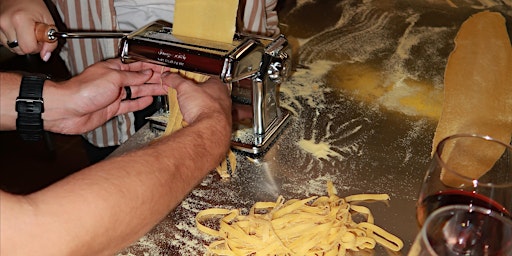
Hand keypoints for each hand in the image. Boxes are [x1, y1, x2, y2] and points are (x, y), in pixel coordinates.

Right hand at [0, 0, 56, 59]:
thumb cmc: (33, 4)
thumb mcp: (48, 21)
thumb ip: (51, 41)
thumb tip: (45, 56)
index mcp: (20, 20)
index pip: (28, 48)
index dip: (37, 46)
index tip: (39, 39)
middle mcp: (5, 23)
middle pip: (19, 50)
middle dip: (29, 46)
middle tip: (33, 34)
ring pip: (12, 48)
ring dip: (21, 43)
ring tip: (25, 31)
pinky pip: (5, 43)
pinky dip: (13, 40)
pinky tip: (18, 31)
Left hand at [43, 59, 168, 133]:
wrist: (67, 110)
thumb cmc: (82, 90)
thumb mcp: (113, 78)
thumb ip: (132, 77)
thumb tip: (145, 73)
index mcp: (114, 68)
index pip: (137, 65)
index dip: (152, 66)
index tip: (164, 67)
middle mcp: (114, 81)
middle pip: (139, 78)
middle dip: (155, 78)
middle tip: (169, 78)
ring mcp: (114, 95)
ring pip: (137, 91)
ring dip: (151, 89)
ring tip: (164, 88)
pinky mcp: (112, 108)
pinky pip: (130, 104)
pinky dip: (140, 102)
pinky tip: (149, 100)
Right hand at [161, 72, 231, 128]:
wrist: (209, 130)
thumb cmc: (204, 108)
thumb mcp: (184, 87)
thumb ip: (175, 80)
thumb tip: (168, 76)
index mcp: (217, 85)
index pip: (203, 76)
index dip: (191, 78)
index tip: (183, 80)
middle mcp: (223, 98)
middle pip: (204, 92)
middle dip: (192, 94)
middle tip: (183, 95)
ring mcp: (221, 112)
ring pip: (205, 106)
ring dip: (195, 107)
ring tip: (186, 108)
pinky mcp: (217, 124)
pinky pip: (205, 118)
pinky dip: (197, 118)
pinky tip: (191, 119)